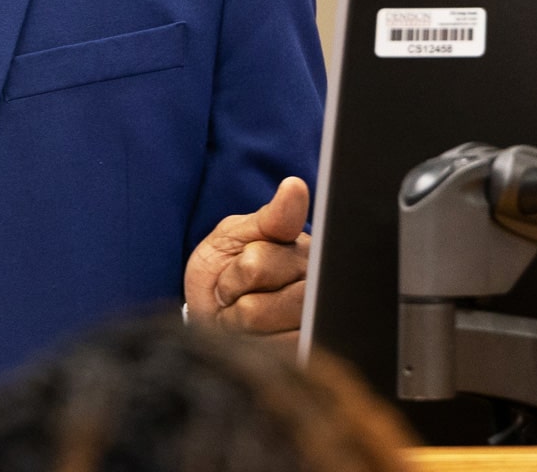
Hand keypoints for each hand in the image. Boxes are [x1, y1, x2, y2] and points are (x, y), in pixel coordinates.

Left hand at [184, 176, 310, 343]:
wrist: (219, 318)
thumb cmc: (227, 268)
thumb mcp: (237, 234)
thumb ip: (270, 218)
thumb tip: (296, 186)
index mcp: (302, 247)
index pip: (269, 243)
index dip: (242, 265)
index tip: (242, 266)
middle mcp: (317, 281)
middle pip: (255, 272)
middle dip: (230, 285)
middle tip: (234, 291)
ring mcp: (314, 318)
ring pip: (256, 312)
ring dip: (235, 317)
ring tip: (242, 313)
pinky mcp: (305, 349)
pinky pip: (267, 344)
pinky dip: (248, 341)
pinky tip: (257, 337)